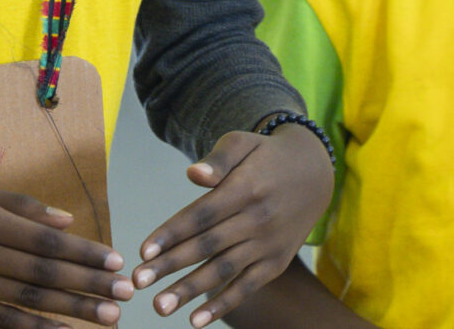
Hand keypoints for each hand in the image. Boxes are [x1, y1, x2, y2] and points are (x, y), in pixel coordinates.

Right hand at [0, 159, 133, 326]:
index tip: (116, 261)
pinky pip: (1, 323)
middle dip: (89, 285)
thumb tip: (67, 222)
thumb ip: (22, 206)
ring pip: (28, 301)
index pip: (46, 242)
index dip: (84, 254)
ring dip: (72, 310)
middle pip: (44, 275)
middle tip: (125, 293)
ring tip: (107, 316)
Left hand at [133, 124, 334, 326]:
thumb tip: (192, 174)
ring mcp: (268, 243)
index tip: (143, 251)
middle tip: (138, 283)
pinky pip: (247, 287)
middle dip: (170, 266)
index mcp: (246, 187)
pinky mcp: (276, 263)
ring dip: (190, 290)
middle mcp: (258, 218)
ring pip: (223, 270)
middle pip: (207, 246)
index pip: (202, 214)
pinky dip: (222, 305)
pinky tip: (195, 320)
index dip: (172, 233)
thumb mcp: (244, 143)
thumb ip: (218, 160)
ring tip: (159, 306)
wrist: (314, 173)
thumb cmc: (266, 156)